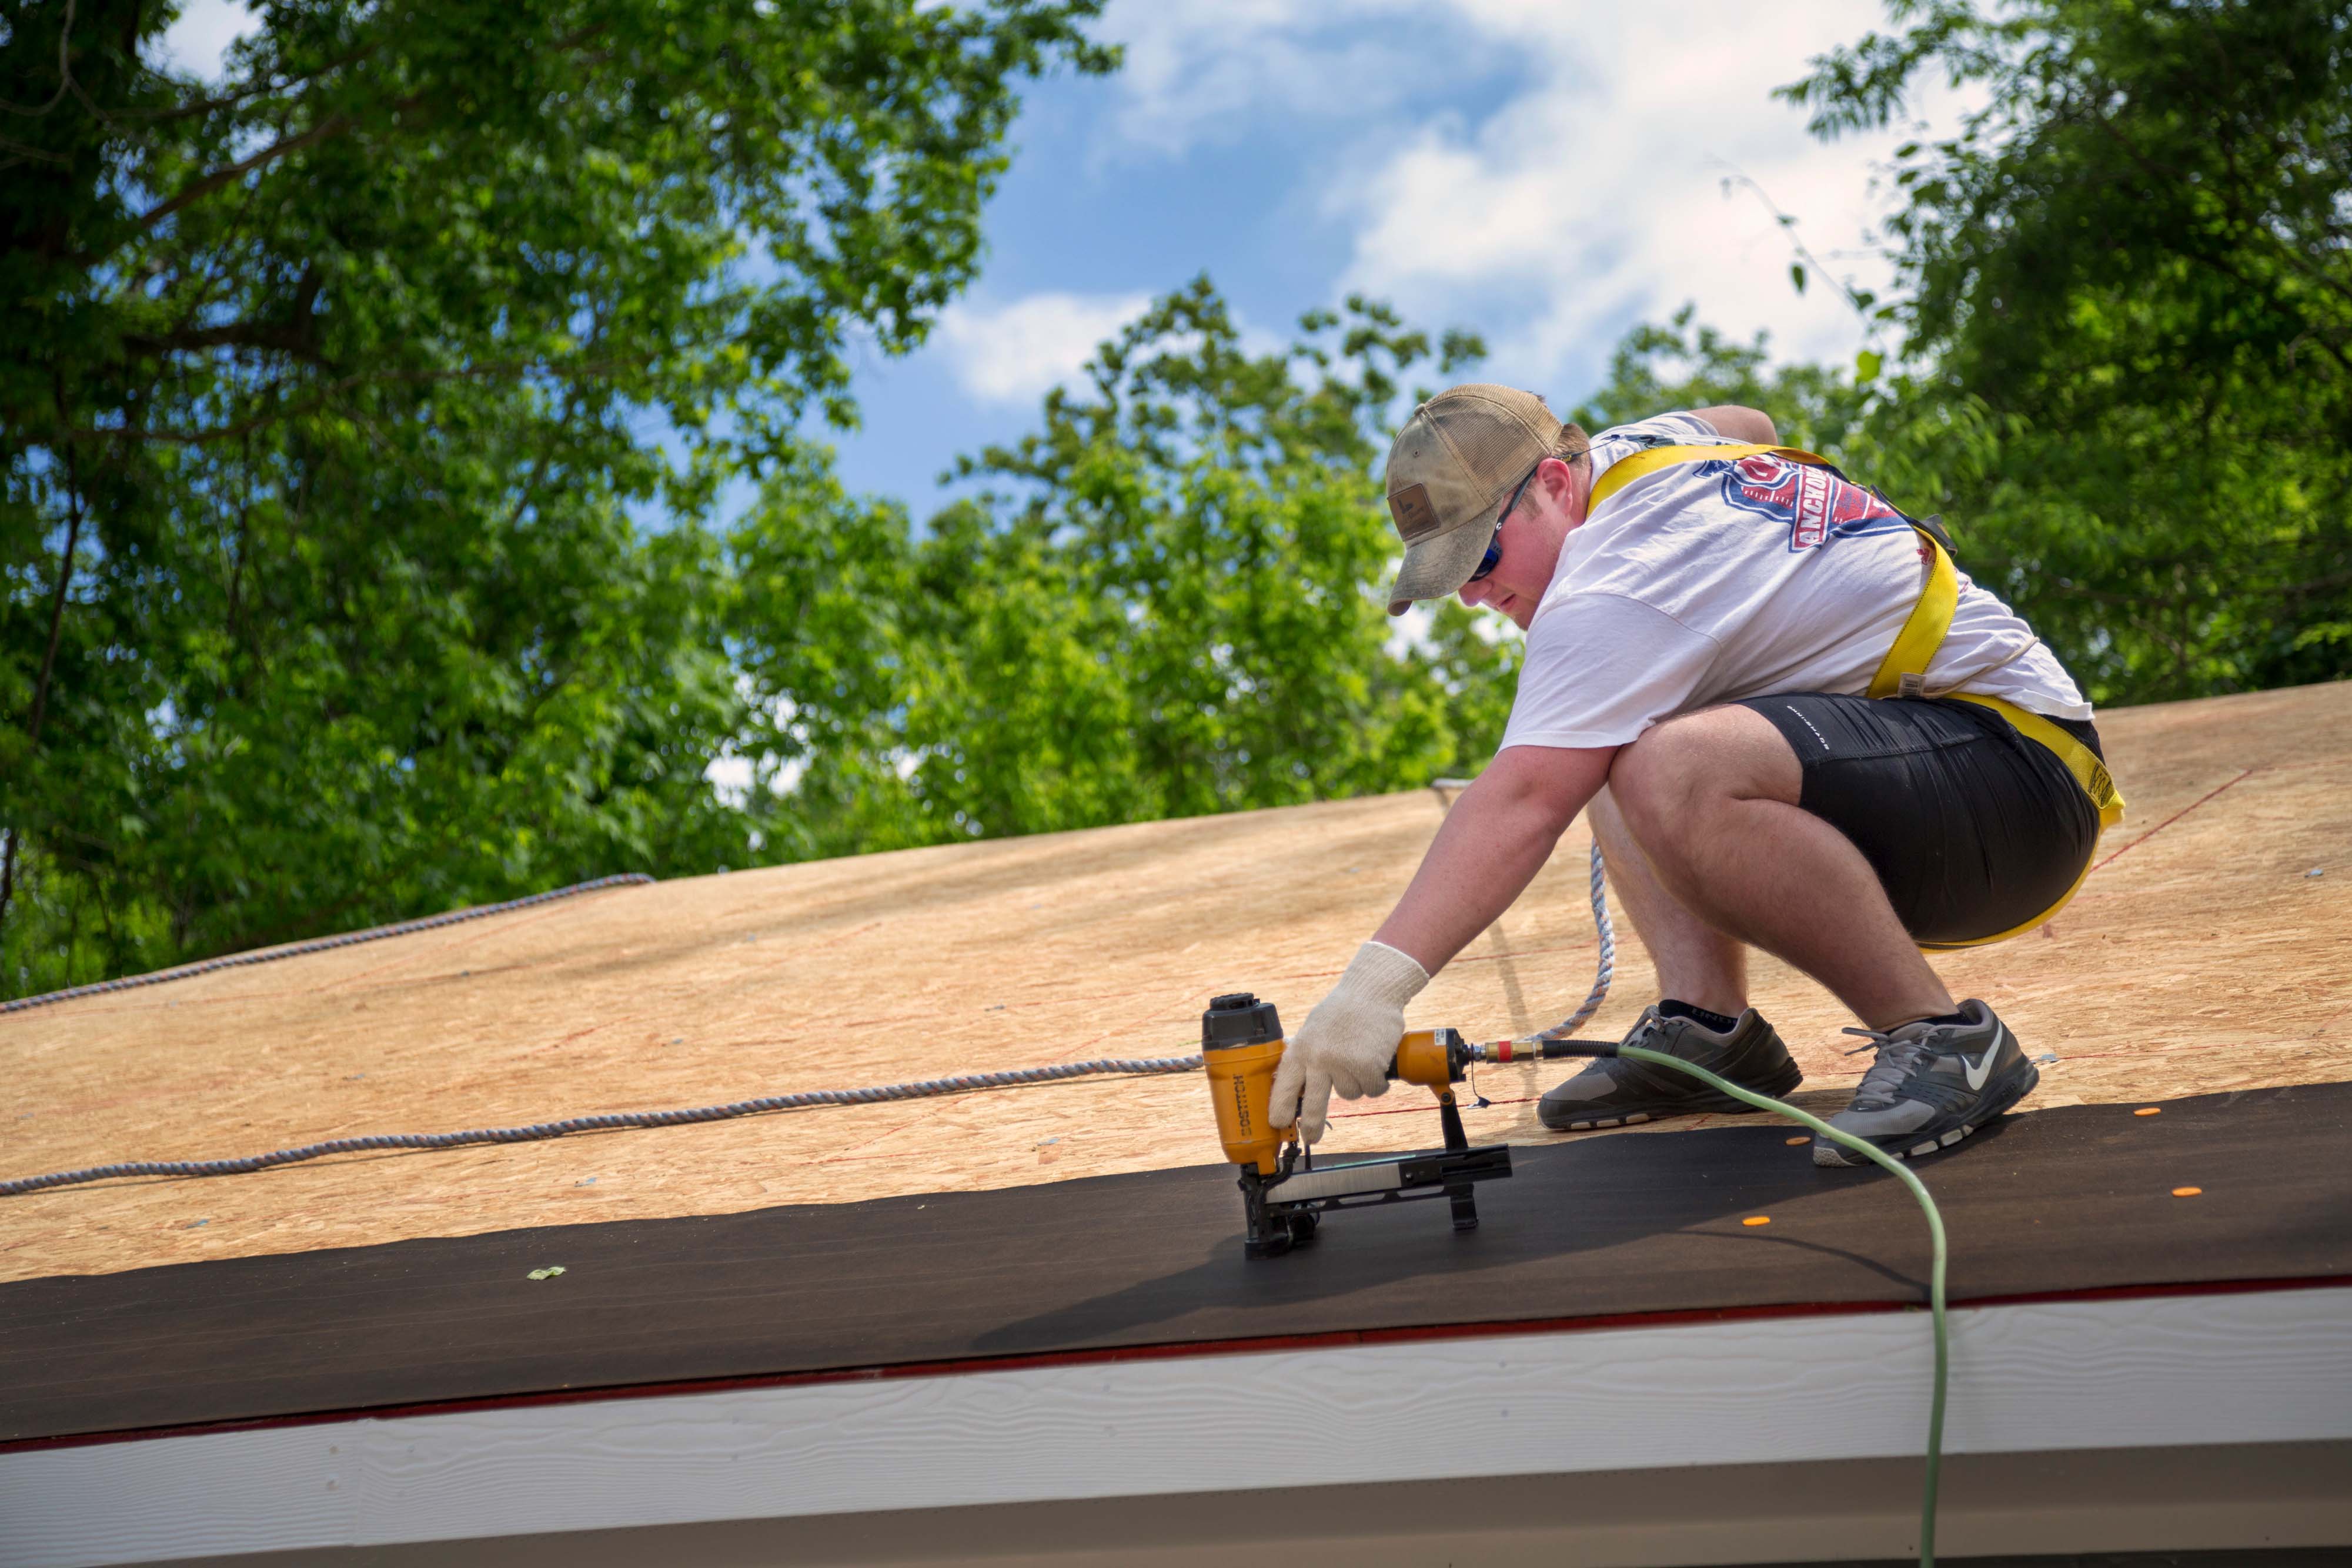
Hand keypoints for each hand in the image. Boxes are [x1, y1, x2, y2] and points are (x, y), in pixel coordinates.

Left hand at [1269, 941, 1429, 1142]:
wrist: (1372, 991)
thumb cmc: (1342, 1010)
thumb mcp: (1313, 1030)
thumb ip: (1305, 1055)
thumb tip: (1295, 1085)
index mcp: (1301, 1049)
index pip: (1285, 1086)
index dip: (1280, 1108)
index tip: (1278, 1124)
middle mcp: (1319, 1059)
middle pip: (1314, 1105)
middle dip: (1312, 1126)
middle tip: (1311, 1139)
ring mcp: (1344, 1064)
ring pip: (1350, 1095)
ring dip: (1357, 1082)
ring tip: (1359, 1055)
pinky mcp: (1368, 1067)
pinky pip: (1372, 1090)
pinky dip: (1377, 1081)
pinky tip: (1375, 1059)